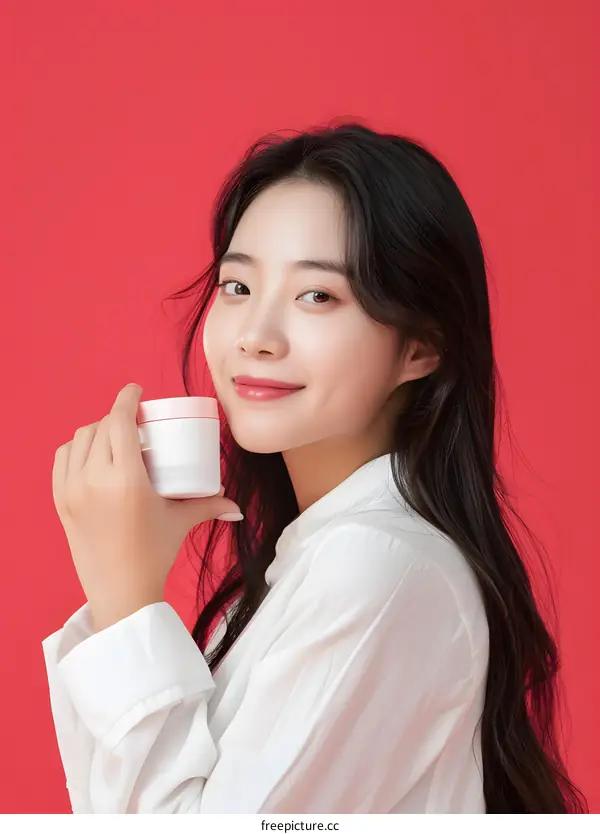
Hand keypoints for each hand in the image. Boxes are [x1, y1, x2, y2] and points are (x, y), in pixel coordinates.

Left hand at [52, 383, 242, 630]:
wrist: (120, 592)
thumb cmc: (153, 555)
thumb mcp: (181, 522)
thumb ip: (211, 505)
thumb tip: (237, 506)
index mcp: (126, 480)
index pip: (118, 421)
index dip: (126, 398)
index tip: (137, 391)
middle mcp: (95, 480)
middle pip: (100, 427)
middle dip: (117, 417)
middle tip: (135, 423)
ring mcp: (73, 490)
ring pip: (79, 440)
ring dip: (96, 431)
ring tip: (114, 437)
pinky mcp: (61, 501)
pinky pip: (63, 460)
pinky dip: (76, 448)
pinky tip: (91, 452)